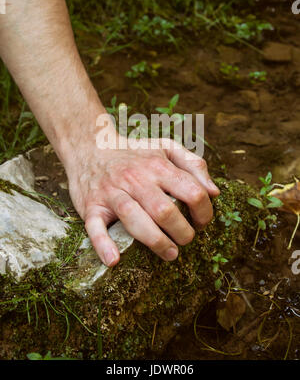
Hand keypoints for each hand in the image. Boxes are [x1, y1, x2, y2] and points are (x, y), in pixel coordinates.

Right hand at [66, 136, 219, 266]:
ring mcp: (112, 192)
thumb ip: (193, 164)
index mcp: (157, 165)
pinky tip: (114, 260)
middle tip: (186, 240)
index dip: (204, 212)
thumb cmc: (133, 151)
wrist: (89, 145)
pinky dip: (103, 245)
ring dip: (156, 242)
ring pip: (135, 220)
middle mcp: (135, 178)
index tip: (202, 223)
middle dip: (183, 232)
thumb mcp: (165, 147)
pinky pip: (95, 227)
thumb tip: (215, 192)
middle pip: (165, 211)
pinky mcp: (91, 205)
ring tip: (170, 253)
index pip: (192, 192)